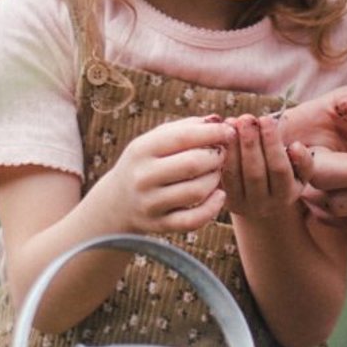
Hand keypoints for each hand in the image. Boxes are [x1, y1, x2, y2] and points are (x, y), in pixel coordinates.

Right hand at [84, 115, 232, 234]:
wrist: (117, 202)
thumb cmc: (146, 163)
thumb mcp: (155, 141)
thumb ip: (186, 128)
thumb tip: (218, 121)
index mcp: (142, 150)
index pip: (183, 137)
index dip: (212, 133)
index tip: (229, 132)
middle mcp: (143, 177)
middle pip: (192, 164)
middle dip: (216, 157)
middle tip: (221, 154)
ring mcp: (150, 204)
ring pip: (196, 191)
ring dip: (215, 179)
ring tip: (215, 173)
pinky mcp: (159, 225)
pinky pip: (194, 220)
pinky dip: (213, 207)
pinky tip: (219, 195)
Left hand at [217, 115, 302, 223]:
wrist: (264, 205)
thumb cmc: (285, 179)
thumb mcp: (300, 174)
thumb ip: (303, 161)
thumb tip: (295, 146)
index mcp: (285, 195)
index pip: (279, 169)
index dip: (272, 143)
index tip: (266, 119)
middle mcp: (263, 204)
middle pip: (255, 172)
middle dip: (250, 142)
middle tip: (246, 118)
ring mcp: (241, 204)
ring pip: (234, 175)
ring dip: (232, 146)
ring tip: (232, 123)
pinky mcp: (225, 200)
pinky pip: (220, 176)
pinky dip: (221, 155)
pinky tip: (222, 136)